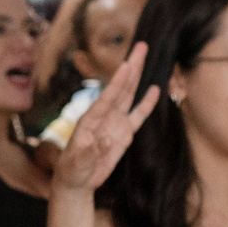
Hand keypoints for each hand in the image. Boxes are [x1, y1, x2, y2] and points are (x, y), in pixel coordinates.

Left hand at [50, 43, 156, 194]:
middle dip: (131, 66)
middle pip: (121, 88)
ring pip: (129, 95)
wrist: (77, 181)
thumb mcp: (78, 163)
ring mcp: (115, 123)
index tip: (126, 65)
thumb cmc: (72, 170)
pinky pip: (137, 116)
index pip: (107, 98)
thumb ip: (91, 151)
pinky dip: (146, 103)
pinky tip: (154, 89)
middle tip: (141, 46)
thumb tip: (106, 140)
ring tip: (145, 56)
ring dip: (138, 76)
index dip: (117, 82)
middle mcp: (104, 116)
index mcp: (90, 120)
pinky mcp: (124, 133)